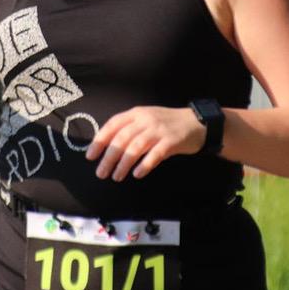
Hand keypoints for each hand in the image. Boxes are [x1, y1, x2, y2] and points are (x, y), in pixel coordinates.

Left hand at [86, 106, 206, 180]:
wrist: (197, 123)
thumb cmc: (168, 124)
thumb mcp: (147, 120)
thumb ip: (130, 129)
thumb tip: (107, 148)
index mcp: (137, 113)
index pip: (113, 125)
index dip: (100, 140)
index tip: (91, 155)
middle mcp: (146, 119)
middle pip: (122, 138)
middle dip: (109, 157)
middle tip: (101, 173)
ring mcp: (159, 130)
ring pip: (136, 147)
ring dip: (124, 163)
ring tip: (116, 176)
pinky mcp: (172, 141)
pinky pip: (155, 154)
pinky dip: (144, 165)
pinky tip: (137, 174)